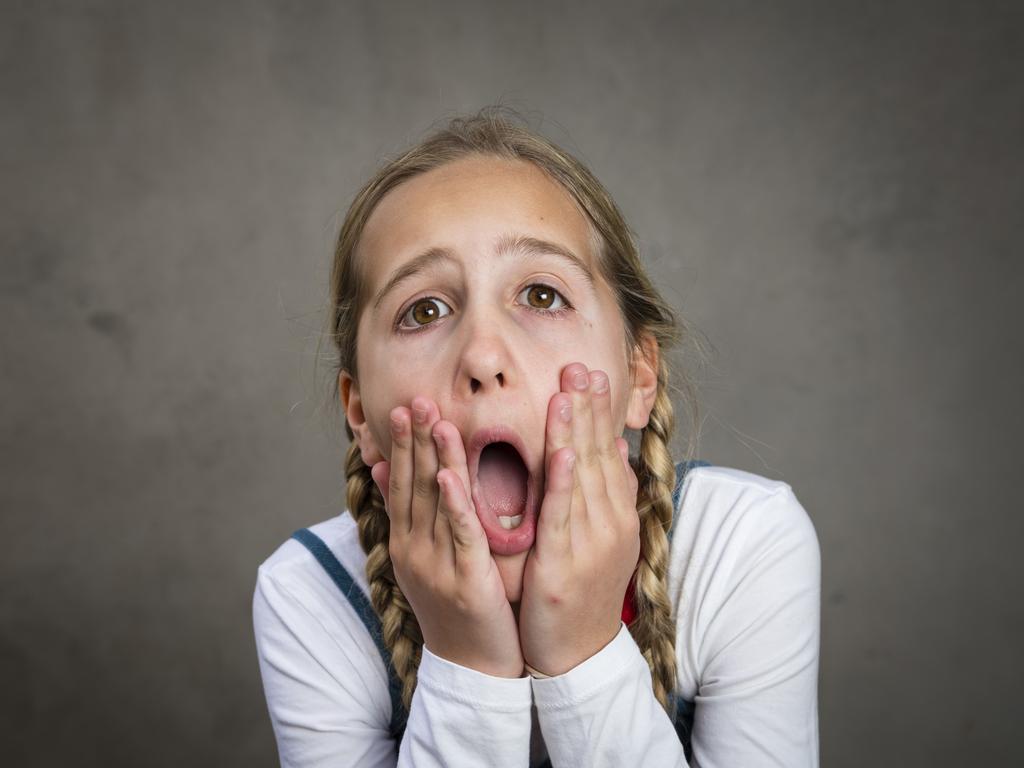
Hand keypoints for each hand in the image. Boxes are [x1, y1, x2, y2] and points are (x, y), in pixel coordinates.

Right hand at [371, 396, 524, 677]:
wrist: (473, 668)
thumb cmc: (458, 607)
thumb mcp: (428, 560)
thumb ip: (412, 515)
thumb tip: (383, 471)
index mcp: (406, 543)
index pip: (401, 484)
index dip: (400, 445)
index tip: (401, 407)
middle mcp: (413, 550)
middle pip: (412, 485)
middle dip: (413, 440)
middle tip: (414, 399)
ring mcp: (436, 565)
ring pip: (434, 502)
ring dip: (432, 457)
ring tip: (433, 419)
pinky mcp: (465, 580)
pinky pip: (459, 534)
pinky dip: (454, 502)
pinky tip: (449, 474)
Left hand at [518, 363, 640, 675]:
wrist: (577, 654)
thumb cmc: (580, 591)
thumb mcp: (598, 538)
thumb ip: (602, 495)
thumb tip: (613, 452)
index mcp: (616, 514)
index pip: (608, 452)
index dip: (599, 412)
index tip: (592, 373)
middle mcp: (610, 523)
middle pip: (600, 455)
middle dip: (589, 408)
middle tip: (581, 365)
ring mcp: (591, 543)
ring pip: (583, 477)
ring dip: (576, 431)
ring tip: (569, 391)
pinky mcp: (564, 564)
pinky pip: (564, 516)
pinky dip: (566, 481)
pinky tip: (565, 451)